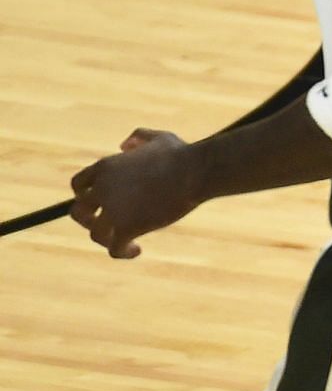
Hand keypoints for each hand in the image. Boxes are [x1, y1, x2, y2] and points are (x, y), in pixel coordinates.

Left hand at [69, 129, 207, 258]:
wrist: (194, 172)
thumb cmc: (181, 155)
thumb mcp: (158, 138)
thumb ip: (138, 138)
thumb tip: (124, 145)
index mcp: (105, 167)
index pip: (79, 185)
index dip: (85, 196)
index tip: (98, 204)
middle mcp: (102, 188)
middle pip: (79, 211)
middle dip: (89, 220)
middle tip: (106, 226)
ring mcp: (112, 209)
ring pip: (95, 233)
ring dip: (107, 239)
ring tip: (126, 241)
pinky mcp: (126, 227)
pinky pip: (114, 248)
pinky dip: (122, 252)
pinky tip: (136, 250)